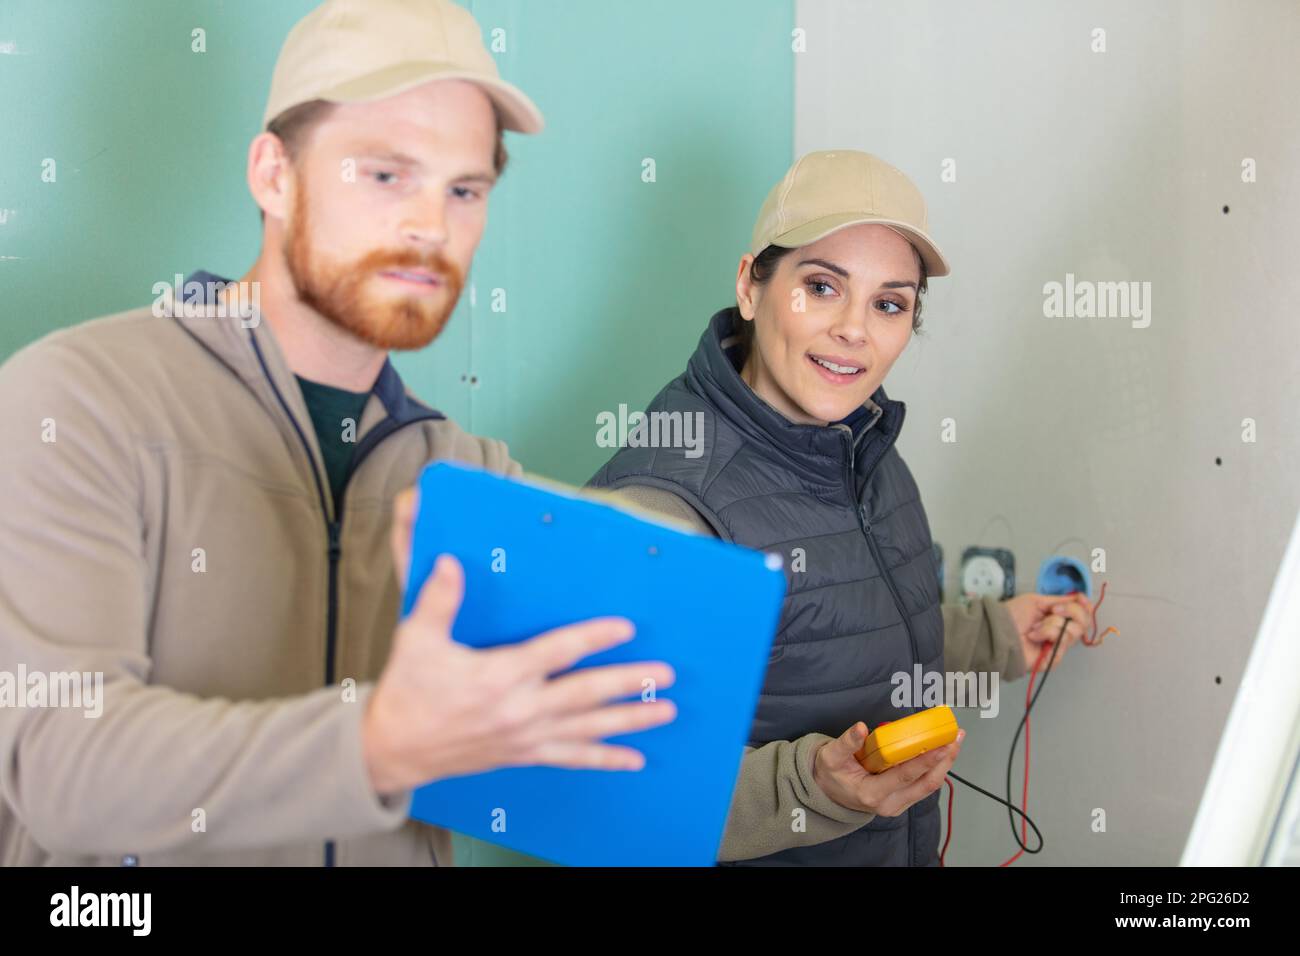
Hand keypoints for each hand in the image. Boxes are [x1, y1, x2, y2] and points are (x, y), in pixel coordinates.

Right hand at [363, 489, 678, 794]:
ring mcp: (526, 736)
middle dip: (630, 683)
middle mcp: (520, 708)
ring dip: (630, 720)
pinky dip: (605, 759)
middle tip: (665, 674)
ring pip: (589, 728)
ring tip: (665, 711)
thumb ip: (438, 600)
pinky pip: (572, 759)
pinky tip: (634, 759)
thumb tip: (449, 562)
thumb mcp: (416, 641)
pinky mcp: (524, 754)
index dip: (594, 638)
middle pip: (586, 693)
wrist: (394, 748)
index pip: (557, 652)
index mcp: (500, 675)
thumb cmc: (409, 693)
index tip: (625, 628)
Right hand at [812, 722, 964, 815]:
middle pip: (925, 783)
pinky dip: (936, 768)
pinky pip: (924, 786)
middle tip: (956, 737)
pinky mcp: (902, 801)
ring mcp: (897, 805)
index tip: (941, 743)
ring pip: (929, 786)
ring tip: (955, 741)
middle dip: (944, 759)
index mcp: (871, 793)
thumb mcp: (831, 756)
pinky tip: (943, 752)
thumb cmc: (831, 774)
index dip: (926, 759)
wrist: (828, 793)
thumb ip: (846, 743)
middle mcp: (888, 804)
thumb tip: (861, 728)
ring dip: (944, 764)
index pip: (905, 776)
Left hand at [1003, 592, 1093, 671]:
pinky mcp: (1054, 658)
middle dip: (1070, 611)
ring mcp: (1058, 647)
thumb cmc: (1012, 615)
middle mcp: (1061, 633)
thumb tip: (1080, 597)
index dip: (1085, 606)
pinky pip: (1062, 642)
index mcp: (1058, 619)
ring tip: (1035, 627)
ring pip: (1074, 631)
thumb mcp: (1037, 601)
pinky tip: (1033, 636)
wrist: (998, 630)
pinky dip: (1047, 633)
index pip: (1082, 614)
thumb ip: (1060, 600)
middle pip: (1084, 623)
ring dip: (1052, 624)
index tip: (1080, 598)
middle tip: (1053, 611)